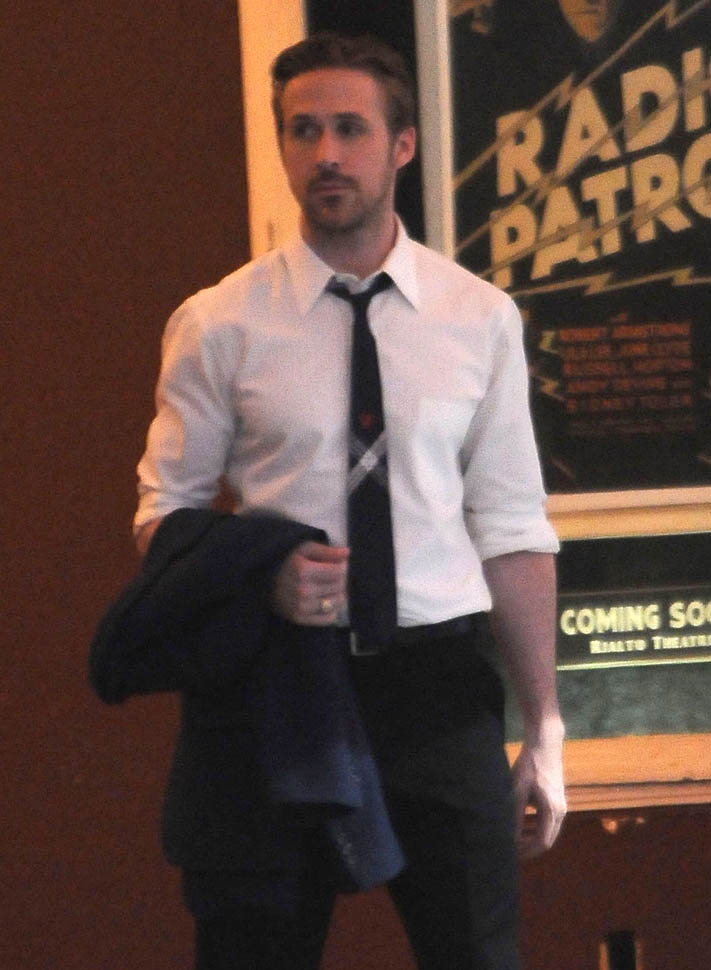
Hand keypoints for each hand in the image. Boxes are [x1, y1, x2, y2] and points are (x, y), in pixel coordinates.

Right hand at [270, 541, 348, 625]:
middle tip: (331, 574)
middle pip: (340, 586)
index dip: (342, 566)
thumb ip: (327, 551)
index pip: (339, 571)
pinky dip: (331, 609)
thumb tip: (348, 552)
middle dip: (340, 579)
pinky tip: (325, 600)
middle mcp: (303, 590)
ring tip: (327, 587)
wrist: (264, 580)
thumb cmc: (287, 560)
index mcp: (304, 570)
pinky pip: (329, 618)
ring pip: (337, 602)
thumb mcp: (305, 549)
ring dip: (337, 594)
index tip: (337, 563)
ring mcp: (301, 606)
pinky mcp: (300, 618)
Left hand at [511, 723, 566, 859]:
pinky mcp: (557, 800)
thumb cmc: (530, 765)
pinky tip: (522, 826)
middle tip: (511, 850)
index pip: (542, 842)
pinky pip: (548, 823)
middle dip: (529, 848)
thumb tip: (510, 836)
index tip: (511, 854)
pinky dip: (536, 829)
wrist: (545, 745)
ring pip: (548, 832)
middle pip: (547, 840)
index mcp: (552, 810)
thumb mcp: (518, 790)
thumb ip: (516, 814)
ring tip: (514, 840)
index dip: (527, 851)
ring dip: (532, 838)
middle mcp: (561, 811)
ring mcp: (561, 806)